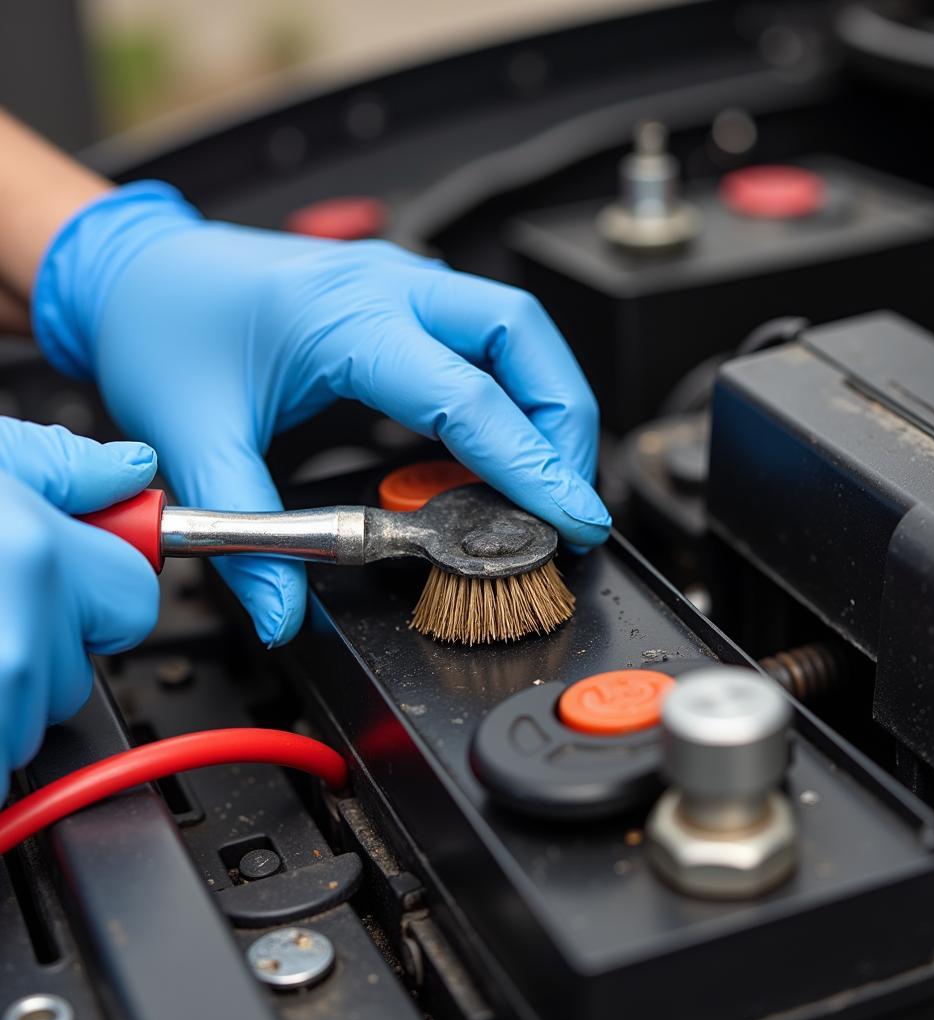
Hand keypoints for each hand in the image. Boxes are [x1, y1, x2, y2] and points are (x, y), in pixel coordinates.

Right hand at [0, 418, 158, 802]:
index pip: (134, 607)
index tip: (69, 579)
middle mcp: (13, 636)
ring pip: (26, 725)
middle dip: (43, 650)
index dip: (100, 593)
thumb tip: (129, 469)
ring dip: (0, 696)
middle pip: (76, 676)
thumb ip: (64, 468)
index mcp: (39, 559)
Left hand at [33, 184, 610, 646]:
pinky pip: (483, 340)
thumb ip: (248, 533)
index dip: (532, 465)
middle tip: (567, 498)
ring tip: (543, 478)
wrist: (139, 271)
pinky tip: (495, 445)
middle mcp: (390, 289)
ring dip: (546, 402)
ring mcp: (403, 288)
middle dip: (564, 420)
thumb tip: (284, 612)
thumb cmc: (164, 329)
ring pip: (516, 332)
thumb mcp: (196, 437)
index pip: (469, 397)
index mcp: (347, 318)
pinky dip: (510, 393)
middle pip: (523, 338)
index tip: (572, 518)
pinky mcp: (404, 303)